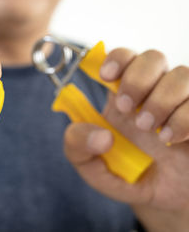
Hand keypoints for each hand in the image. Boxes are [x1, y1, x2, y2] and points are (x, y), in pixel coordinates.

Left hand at [64, 48, 188, 230]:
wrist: (163, 199)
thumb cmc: (128, 175)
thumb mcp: (92, 167)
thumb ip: (77, 147)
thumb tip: (100, 135)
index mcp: (124, 95)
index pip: (124, 57)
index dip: (117, 58)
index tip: (107, 76)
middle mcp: (155, 92)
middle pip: (153, 57)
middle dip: (137, 78)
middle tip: (126, 108)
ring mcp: (183, 102)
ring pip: (181, 74)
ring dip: (161, 100)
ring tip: (150, 129)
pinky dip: (184, 118)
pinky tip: (170, 138)